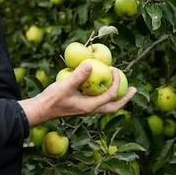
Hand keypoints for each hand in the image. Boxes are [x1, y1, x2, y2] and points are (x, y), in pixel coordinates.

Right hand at [19, 62, 136, 126]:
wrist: (40, 110)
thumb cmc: (51, 99)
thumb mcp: (65, 85)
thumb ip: (78, 76)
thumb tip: (91, 64)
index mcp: (90, 106)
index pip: (110, 94)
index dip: (116, 81)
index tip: (115, 69)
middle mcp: (90, 109)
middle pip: (113, 106)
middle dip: (125, 98)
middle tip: (134, 90)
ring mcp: (85, 109)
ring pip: (106, 105)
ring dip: (116, 97)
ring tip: (122, 88)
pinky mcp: (80, 106)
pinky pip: (98, 101)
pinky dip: (104, 95)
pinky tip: (100, 86)